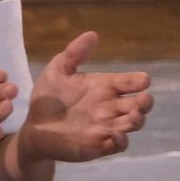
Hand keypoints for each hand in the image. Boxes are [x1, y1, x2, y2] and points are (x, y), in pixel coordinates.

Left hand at [18, 31, 153, 162]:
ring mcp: (106, 127)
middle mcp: (109, 107)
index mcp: (104, 87)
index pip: (130, 82)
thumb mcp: (57, 71)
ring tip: (133, 115)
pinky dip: (122, 140)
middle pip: (139, 104)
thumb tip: (93, 34)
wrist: (32, 128)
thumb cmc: (47, 98)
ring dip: (138, 120)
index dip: (139, 80)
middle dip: (146, 102)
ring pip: (133, 123)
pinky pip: (118, 145)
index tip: (142, 80)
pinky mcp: (98, 146)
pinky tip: (117, 134)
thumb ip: (74, 53)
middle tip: (143, 99)